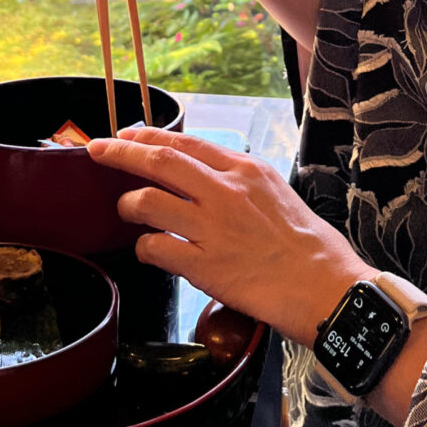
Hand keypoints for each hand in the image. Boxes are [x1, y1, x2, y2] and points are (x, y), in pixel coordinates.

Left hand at [91, 128, 371, 345]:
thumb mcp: (281, 196)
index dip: (150, 137)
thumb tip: (213, 182)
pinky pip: (154, 248)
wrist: (329, 290)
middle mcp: (226, 193)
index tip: (127, 136)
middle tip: (97, 151)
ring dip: (128, 206)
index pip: (187, 144)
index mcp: (247, 172)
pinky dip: (144, 248)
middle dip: (120, 154)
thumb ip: (243, 185)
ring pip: (147, 201)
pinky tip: (151, 252)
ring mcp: (212, 228)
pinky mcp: (204, 266)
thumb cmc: (313, 250)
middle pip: (159, 161)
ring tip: (128, 212)